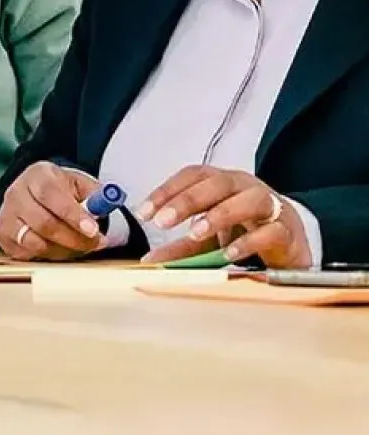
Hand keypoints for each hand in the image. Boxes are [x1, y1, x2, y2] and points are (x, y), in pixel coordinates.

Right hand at [0, 162, 104, 260]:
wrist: (32, 195)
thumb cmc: (60, 191)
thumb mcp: (79, 185)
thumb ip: (95, 194)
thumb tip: (109, 203)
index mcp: (37, 175)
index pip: (51, 194)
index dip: (72, 214)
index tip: (93, 229)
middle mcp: (16, 193)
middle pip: (43, 222)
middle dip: (74, 238)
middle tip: (95, 243)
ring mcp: (6, 215)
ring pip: (34, 242)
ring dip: (63, 249)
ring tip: (79, 246)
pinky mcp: (2, 235)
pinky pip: (27, 254)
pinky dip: (48, 255)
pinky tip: (59, 247)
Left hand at [138, 165, 310, 268]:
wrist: (291, 242)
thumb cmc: (245, 231)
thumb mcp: (209, 239)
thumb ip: (181, 246)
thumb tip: (150, 259)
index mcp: (223, 183)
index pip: (193, 175)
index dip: (167, 190)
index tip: (144, 212)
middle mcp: (246, 187)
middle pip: (218, 183)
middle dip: (187, 200)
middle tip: (162, 221)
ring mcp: (270, 206)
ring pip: (249, 200)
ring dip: (220, 215)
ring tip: (195, 233)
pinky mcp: (287, 231)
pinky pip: (271, 231)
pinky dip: (249, 242)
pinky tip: (229, 254)